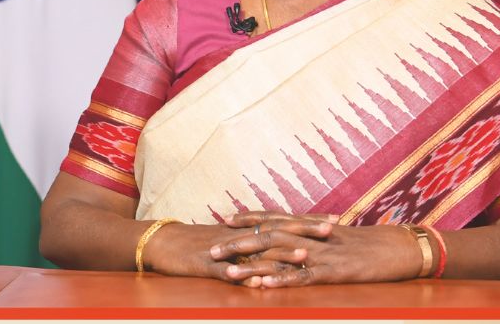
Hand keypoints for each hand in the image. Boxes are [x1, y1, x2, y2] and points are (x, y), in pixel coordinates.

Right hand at [145, 213, 335, 279]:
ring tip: (303, 255)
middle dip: (304, 230)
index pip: (284, 221)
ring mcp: (226, 251)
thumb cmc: (202, 243)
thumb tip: (285, 242)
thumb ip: (258, 240)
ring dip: (279, 253)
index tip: (335, 219)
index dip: (308, 220)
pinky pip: (224, 270)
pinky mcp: (207, 265)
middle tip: (330, 230)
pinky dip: (239, 275)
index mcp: (249, 229)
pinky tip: (252, 280)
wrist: (165, 242)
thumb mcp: (234, 239)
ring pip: (256, 251)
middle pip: (277, 230)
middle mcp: (242, 236)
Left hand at [211, 215, 422, 287]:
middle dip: (238, 243)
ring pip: (279, 257)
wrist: (401, 247)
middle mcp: (312, 236)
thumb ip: (320, 236)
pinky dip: (280, 280)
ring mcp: (321, 253)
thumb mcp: (343, 237)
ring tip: (226, 271)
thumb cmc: (374, 244)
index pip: (277, 217)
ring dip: (250, 264)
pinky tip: (262, 285)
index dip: (251, 218)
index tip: (226, 219)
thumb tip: (303, 238)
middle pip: (268, 236)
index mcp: (314, 227)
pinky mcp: (332, 272)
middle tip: (211, 250)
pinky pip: (300, 276)